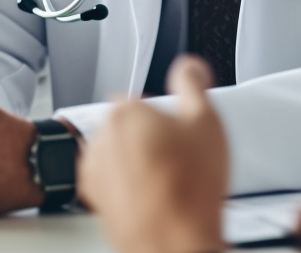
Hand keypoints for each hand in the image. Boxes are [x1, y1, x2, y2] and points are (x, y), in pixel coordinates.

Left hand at [79, 55, 227, 252]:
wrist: (174, 241)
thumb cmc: (188, 189)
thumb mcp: (207, 120)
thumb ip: (193, 82)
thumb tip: (189, 65)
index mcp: (125, 111)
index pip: (144, 99)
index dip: (167, 115)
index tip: (180, 131)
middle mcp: (101, 136)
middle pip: (130, 125)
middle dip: (151, 137)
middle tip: (179, 157)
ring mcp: (94, 169)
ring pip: (120, 152)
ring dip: (137, 160)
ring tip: (168, 180)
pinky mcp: (93, 196)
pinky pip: (112, 179)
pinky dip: (127, 183)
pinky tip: (153, 195)